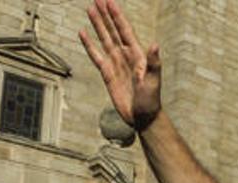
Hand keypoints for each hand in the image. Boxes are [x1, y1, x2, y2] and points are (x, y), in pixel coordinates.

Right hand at [79, 0, 161, 129]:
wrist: (142, 116)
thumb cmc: (151, 100)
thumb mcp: (153, 81)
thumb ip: (153, 63)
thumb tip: (155, 44)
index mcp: (137, 55)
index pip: (125, 30)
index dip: (117, 16)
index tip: (110, 2)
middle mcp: (125, 56)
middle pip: (113, 30)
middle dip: (106, 15)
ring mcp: (116, 63)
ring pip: (104, 39)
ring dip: (97, 25)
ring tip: (90, 9)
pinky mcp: (107, 73)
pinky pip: (95, 55)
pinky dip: (89, 44)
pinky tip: (83, 33)